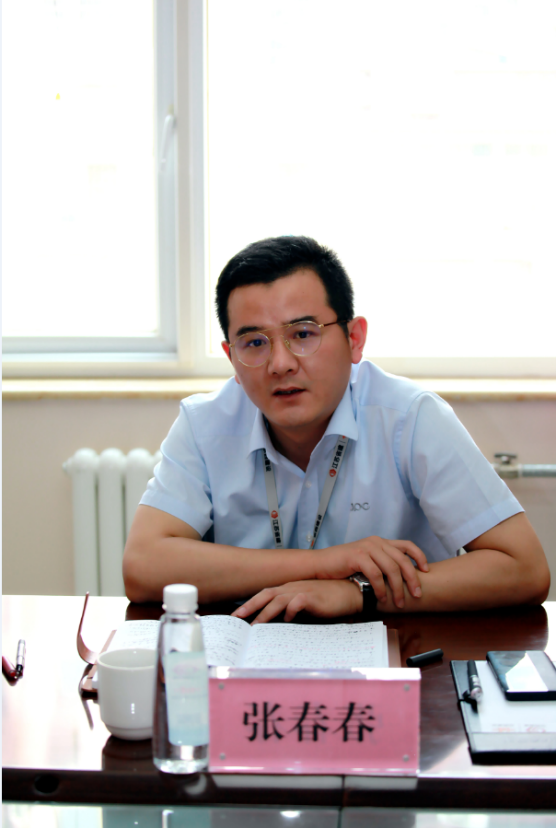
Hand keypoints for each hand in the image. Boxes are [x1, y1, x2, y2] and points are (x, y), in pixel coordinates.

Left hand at [232, 579, 362, 623]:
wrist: (350, 593)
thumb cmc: (328, 600)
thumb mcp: (306, 605)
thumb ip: (292, 611)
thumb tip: (277, 625)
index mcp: (289, 589)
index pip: (265, 594)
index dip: (251, 603)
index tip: (237, 615)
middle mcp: (293, 587)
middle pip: (266, 594)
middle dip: (250, 605)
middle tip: (236, 617)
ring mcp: (302, 590)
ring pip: (278, 600)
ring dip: (265, 612)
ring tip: (255, 625)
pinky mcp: (313, 597)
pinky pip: (298, 602)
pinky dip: (290, 610)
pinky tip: (287, 619)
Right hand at [314, 536, 428, 608]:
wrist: (320, 565)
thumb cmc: (343, 567)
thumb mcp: (366, 562)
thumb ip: (382, 564)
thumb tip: (401, 580)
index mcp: (380, 542)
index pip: (407, 545)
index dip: (419, 557)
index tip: (426, 571)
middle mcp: (375, 542)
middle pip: (402, 559)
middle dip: (412, 579)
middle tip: (417, 595)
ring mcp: (366, 547)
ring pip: (391, 568)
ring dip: (397, 588)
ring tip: (398, 602)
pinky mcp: (357, 556)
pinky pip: (376, 574)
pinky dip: (380, 588)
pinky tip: (380, 598)